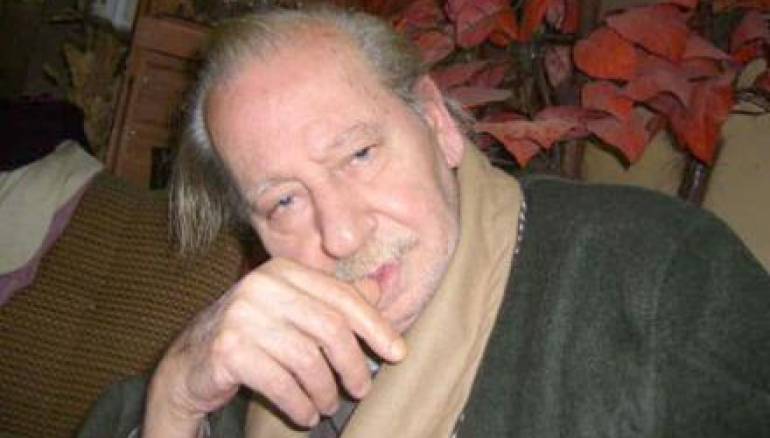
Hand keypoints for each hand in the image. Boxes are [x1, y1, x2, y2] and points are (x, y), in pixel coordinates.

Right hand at [143, 257, 406, 436]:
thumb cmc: (254, 336)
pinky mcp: (227, 350)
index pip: (342, 296)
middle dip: (353, 364)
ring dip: (325, 391)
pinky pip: (281, 383)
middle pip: (329, 328)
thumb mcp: (294, 311)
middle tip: (360, 389)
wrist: (190, 364)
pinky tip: (306, 413)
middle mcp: (261, 286)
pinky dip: (300, 404)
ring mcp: (241, 316)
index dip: (375, 326)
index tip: (397, 353)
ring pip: (307, 360)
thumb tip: (381, 287)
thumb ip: (333, 300)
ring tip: (328, 405)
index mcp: (283, 271)